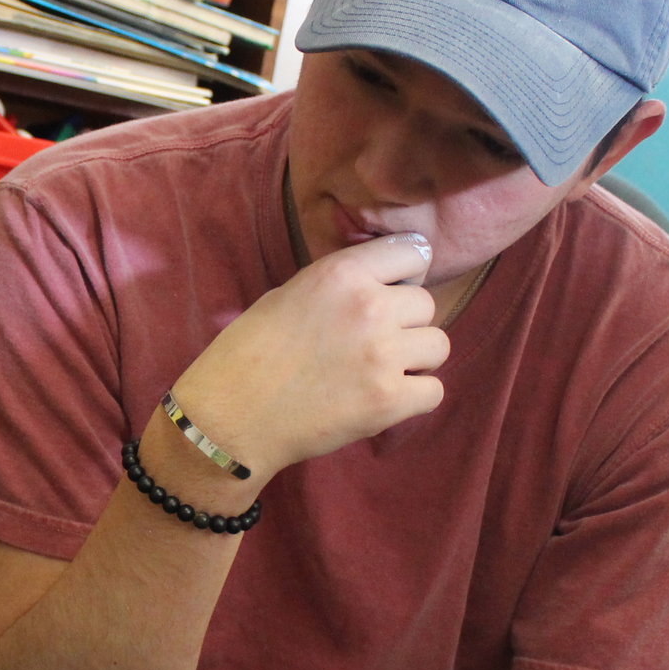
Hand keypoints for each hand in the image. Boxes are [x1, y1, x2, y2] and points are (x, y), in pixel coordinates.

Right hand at [171, 234, 450, 475]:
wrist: (230, 417)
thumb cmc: (248, 353)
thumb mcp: (289, 295)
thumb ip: (341, 285)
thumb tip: (383, 286)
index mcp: (341, 273)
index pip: (413, 252)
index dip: (404, 276)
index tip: (391, 294)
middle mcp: (369, 307)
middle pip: (427, 305)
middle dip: (405, 324)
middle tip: (371, 344)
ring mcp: (382, 355)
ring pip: (438, 346)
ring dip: (415, 360)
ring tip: (379, 373)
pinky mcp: (389, 401)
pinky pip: (434, 391)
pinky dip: (413, 398)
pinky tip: (382, 399)